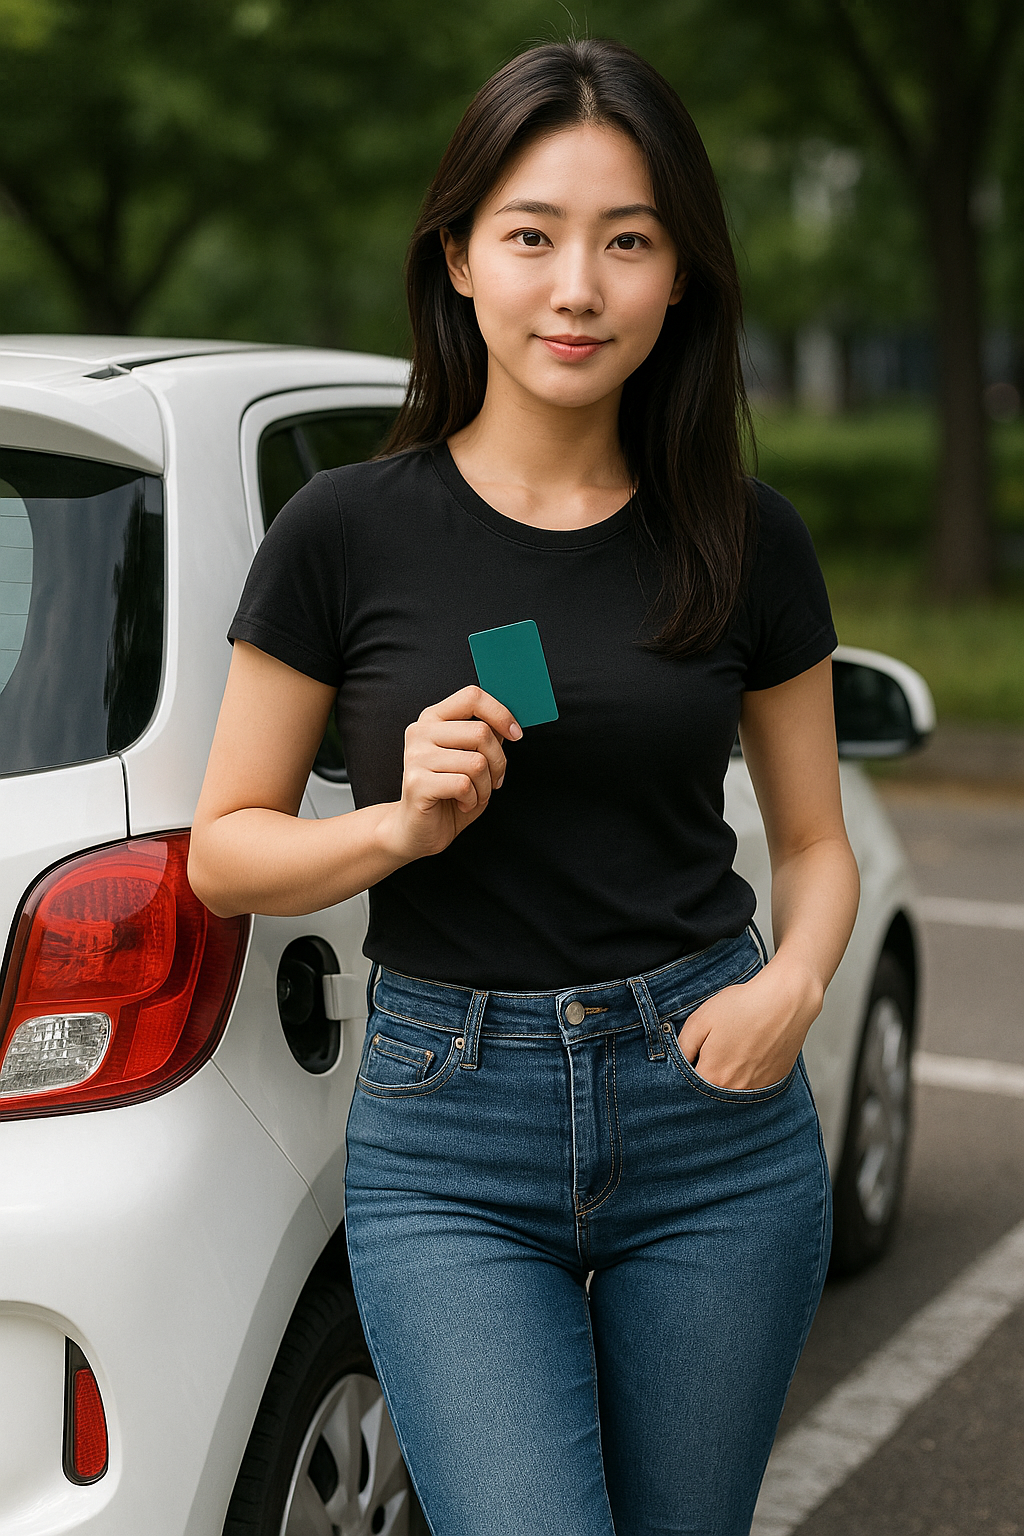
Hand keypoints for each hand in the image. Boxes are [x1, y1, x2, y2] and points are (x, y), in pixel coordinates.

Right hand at [376, 686, 521, 862]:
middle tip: (493, 780)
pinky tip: (462, 802)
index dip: (501, 714)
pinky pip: (464, 784)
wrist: (417, 829)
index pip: (472, 697)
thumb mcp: (473, 759)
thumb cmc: (448, 793)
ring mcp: (416, 756)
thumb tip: (510, 723)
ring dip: (486, 786)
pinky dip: (473, 799)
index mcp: (433, 718)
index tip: (515, 734)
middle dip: (498, 762)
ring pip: (477, 762)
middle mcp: (420, 732)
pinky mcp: (417, 782)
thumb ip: (485, 738)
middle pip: (481, 732)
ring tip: (474, 794)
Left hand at [675, 960, 822, 1090]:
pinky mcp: (774, 1081)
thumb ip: (683, 1046)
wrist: (785, 1001)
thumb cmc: (743, 1006)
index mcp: (713, 1076)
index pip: (689, 1088)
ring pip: (733, 1090)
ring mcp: (758, 1088)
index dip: (687, 1073)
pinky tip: (750, 1053)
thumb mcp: (701, 1020)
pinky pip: (754, 1086)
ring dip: (728, 1076)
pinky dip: (748, 1074)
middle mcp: (735, 1089)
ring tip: (734, 1050)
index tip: (692, 1059)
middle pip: (712, 1092)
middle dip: (707, 1076)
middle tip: (713, 1052)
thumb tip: (676, 1062)